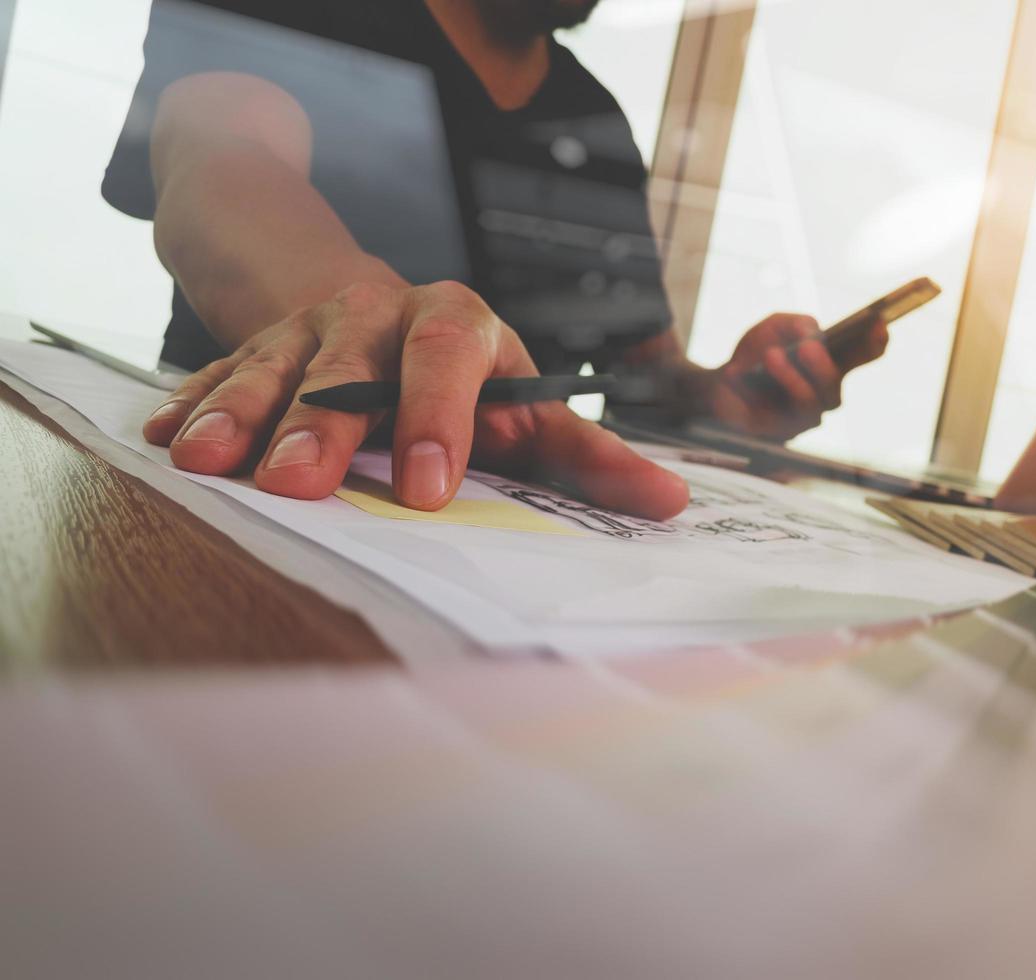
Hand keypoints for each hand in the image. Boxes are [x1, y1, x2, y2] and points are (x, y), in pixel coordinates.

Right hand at [142, 281, 689, 518]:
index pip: (450, 356)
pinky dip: (192, 406)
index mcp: (456, 325)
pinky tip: (164, 442)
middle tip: (299, 483)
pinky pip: (215, 372)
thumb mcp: (528, 407)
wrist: (380, 307)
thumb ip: (590, 457)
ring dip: (240, 414)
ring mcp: (307, 328)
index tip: (428, 489)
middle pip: (346, 360)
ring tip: (208, 461)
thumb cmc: (468, 379)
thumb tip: (674, 502)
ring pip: (270, 365)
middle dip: (321, 422)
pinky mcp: (253, 348)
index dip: (438, 417)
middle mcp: (378, 315)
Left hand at [705, 312, 888, 440]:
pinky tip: (748, 370)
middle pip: (836, 388)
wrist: (719, 384)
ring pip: (813, 403)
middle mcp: (821, 394)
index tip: (880, 325)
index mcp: (828, 366)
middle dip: (824, 368)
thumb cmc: (754, 356)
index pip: (860, 358)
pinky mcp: (778, 432)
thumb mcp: (773, 327)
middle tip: (809, 347)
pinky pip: (781, 415)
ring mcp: (803, 417)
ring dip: (792, 378)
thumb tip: (812, 332)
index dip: (874, 344)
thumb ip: (795, 324)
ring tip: (772, 355)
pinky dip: (764, 388)